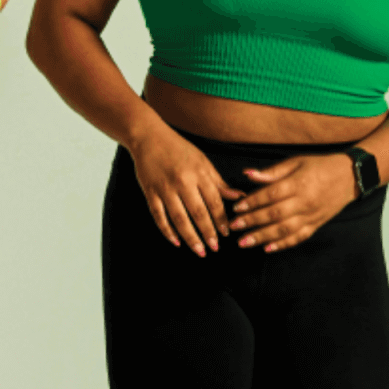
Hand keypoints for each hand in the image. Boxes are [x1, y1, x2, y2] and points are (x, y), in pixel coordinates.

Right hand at [128, 130, 242, 255]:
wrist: (149, 137)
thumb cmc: (179, 149)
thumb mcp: (203, 162)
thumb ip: (218, 182)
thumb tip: (239, 196)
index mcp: (199, 173)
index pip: (214, 201)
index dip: (221, 219)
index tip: (226, 234)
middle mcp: (183, 182)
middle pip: (198, 213)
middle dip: (208, 233)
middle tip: (214, 248)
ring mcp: (165, 189)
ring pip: (179, 218)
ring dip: (190, 237)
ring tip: (199, 251)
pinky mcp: (150, 193)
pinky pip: (159, 216)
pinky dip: (167, 231)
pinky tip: (175, 242)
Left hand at [230, 153, 354, 252]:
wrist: (350, 177)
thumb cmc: (319, 166)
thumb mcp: (296, 162)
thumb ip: (272, 172)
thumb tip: (247, 174)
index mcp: (298, 183)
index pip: (271, 194)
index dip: (252, 202)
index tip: (236, 208)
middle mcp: (304, 201)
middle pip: (275, 214)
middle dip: (252, 221)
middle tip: (233, 226)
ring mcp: (311, 215)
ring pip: (284, 229)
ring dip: (262, 237)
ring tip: (244, 242)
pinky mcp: (316, 224)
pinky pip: (299, 237)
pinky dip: (283, 244)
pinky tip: (267, 248)